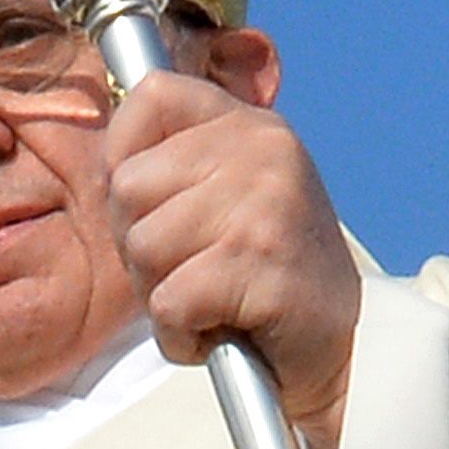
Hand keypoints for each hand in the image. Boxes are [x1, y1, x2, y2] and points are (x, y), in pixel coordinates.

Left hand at [104, 66, 360, 448]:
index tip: (154, 203)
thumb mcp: (227, 195)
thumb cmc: (265, 274)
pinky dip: (180, 334)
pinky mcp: (262, 263)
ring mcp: (266, 204)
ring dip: (160, 292)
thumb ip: (174, 163)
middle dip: (139, 243)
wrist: (341, 351)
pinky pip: (167, 302)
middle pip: (128, 186)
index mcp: (251, 125)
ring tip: (212, 299)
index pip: (152, 97)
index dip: (125, 154)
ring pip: (142, 247)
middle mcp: (263, 150)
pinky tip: (223, 329)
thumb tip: (108, 157)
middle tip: (195, 268)